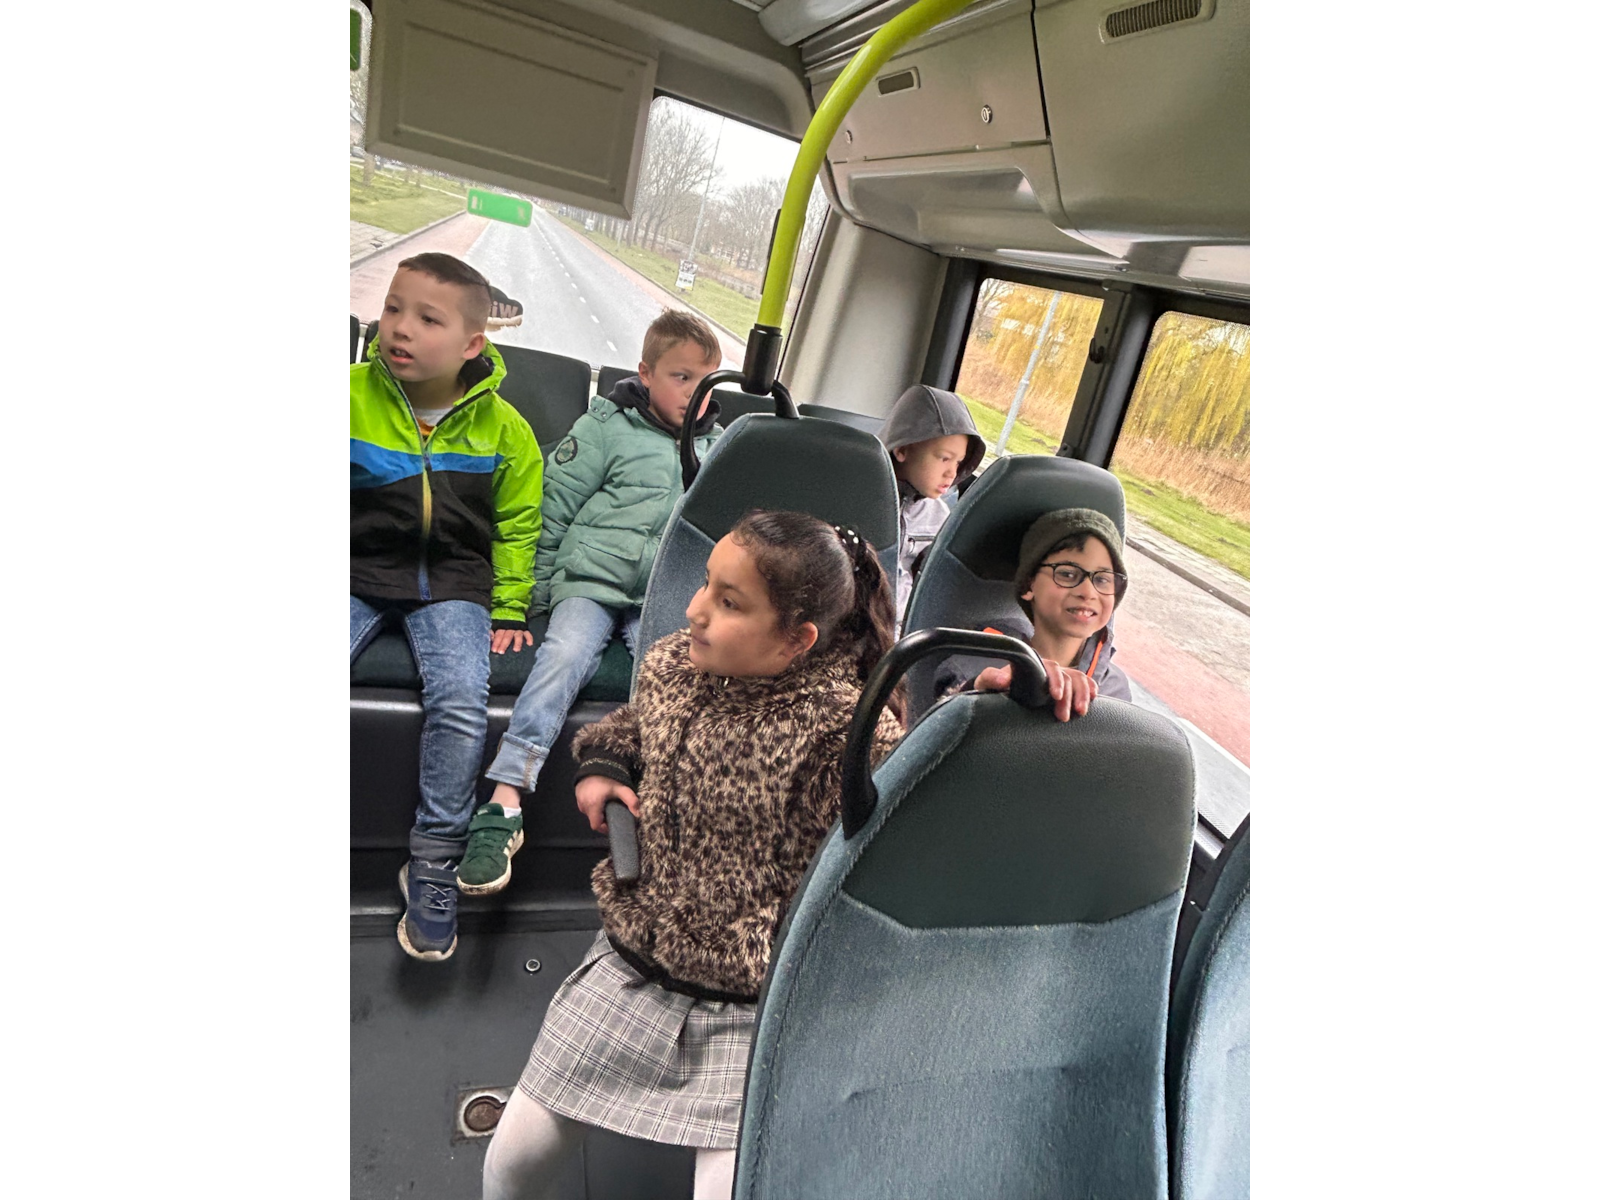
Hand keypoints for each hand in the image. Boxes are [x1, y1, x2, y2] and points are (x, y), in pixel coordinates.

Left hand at [492, 628, 534, 653]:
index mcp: (502, 626)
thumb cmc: (502, 624)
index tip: (494, 650)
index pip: (499, 634)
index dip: (496, 642)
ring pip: (518, 635)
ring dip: (517, 642)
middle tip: (501, 652)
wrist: (512, 613)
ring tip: (516, 650)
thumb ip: (493, 633)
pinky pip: (528, 633)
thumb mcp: (495, 626)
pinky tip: (529, 644)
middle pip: (507, 636)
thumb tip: (490, 638)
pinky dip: (529, 638)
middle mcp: (510, 627)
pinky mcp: (525, 629)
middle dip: (504, 644)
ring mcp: (518, 628)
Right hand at [575, 776, 640, 832]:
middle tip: (612, 812)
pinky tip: (599, 799)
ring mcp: (579, 801)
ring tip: (606, 805)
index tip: (612, 823)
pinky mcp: (577, 796)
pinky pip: (585, 807)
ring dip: (597, 813)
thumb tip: (638, 815)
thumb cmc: (609, 778)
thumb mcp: (622, 789)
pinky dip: (592, 807)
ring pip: (589, 814)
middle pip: (593, 820)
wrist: (596, 763)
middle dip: (603, 819)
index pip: (596, 826)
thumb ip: (631, 801)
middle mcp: (584, 805)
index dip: (604, 828)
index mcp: (593, 805)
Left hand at [972, 659, 1096, 721]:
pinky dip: (1090, 688)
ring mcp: (1058, 677)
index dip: (1055, 681)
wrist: (998, 694)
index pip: (1049, 667)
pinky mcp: (1065, 687)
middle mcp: (1048, 669)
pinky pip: (1083, 682)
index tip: (1055, 696)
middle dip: (1070, 696)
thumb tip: (1003, 679)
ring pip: (1078, 678)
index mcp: (1032, 664)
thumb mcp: (987, 683)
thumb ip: (991, 678)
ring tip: (1081, 711)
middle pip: (1067, 676)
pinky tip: (1094, 696)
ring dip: (1083, 694)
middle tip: (1064, 716)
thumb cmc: (993, 688)